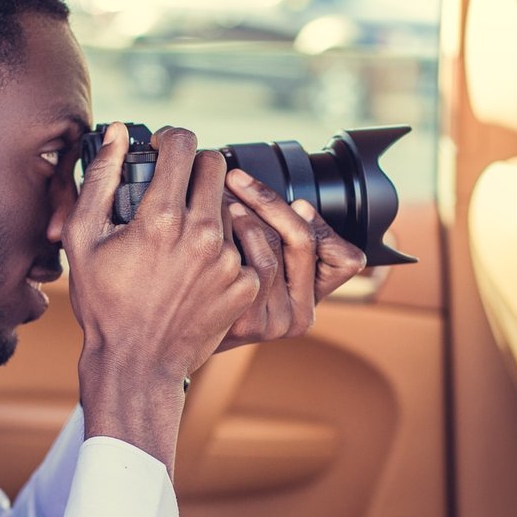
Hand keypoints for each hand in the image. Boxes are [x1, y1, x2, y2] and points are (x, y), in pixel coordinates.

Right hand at [63, 123, 260, 470]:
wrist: (136, 363)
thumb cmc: (103, 303)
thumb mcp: (83, 238)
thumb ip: (101, 178)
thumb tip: (120, 132)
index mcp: (160, 217)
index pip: (184, 144)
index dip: (170, 139)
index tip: (164, 150)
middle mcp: (201, 233)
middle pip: (216, 166)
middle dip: (195, 167)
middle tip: (177, 186)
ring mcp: (228, 260)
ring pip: (230, 205)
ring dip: (211, 207)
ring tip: (185, 233)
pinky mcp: (246, 284)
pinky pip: (244, 244)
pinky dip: (226, 246)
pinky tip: (200, 264)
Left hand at [216, 168, 367, 350]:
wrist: (169, 338)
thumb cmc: (207, 296)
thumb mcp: (253, 277)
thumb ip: (278, 250)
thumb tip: (299, 205)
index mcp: (309, 305)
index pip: (346, 258)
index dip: (319, 224)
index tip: (296, 200)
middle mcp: (300, 317)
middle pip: (304, 240)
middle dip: (270, 201)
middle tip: (238, 178)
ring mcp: (276, 322)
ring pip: (276, 245)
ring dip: (247, 211)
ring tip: (222, 194)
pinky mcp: (251, 322)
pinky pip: (257, 260)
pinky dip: (237, 229)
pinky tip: (216, 216)